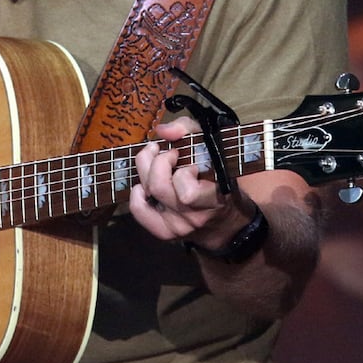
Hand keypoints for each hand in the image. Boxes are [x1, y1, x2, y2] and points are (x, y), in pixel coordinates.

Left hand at [130, 114, 250, 244]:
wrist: (224, 220)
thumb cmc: (217, 176)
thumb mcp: (211, 145)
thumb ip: (188, 130)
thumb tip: (162, 131)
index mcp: (214, 197)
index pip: (187, 192)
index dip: (183, 170)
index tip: (186, 158)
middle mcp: (195, 215)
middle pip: (159, 187)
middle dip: (159, 162)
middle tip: (169, 154)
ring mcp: (179, 226)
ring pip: (149, 194)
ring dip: (148, 172)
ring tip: (158, 164)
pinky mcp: (165, 232)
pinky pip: (139, 211)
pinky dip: (137, 195)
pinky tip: (145, 185)